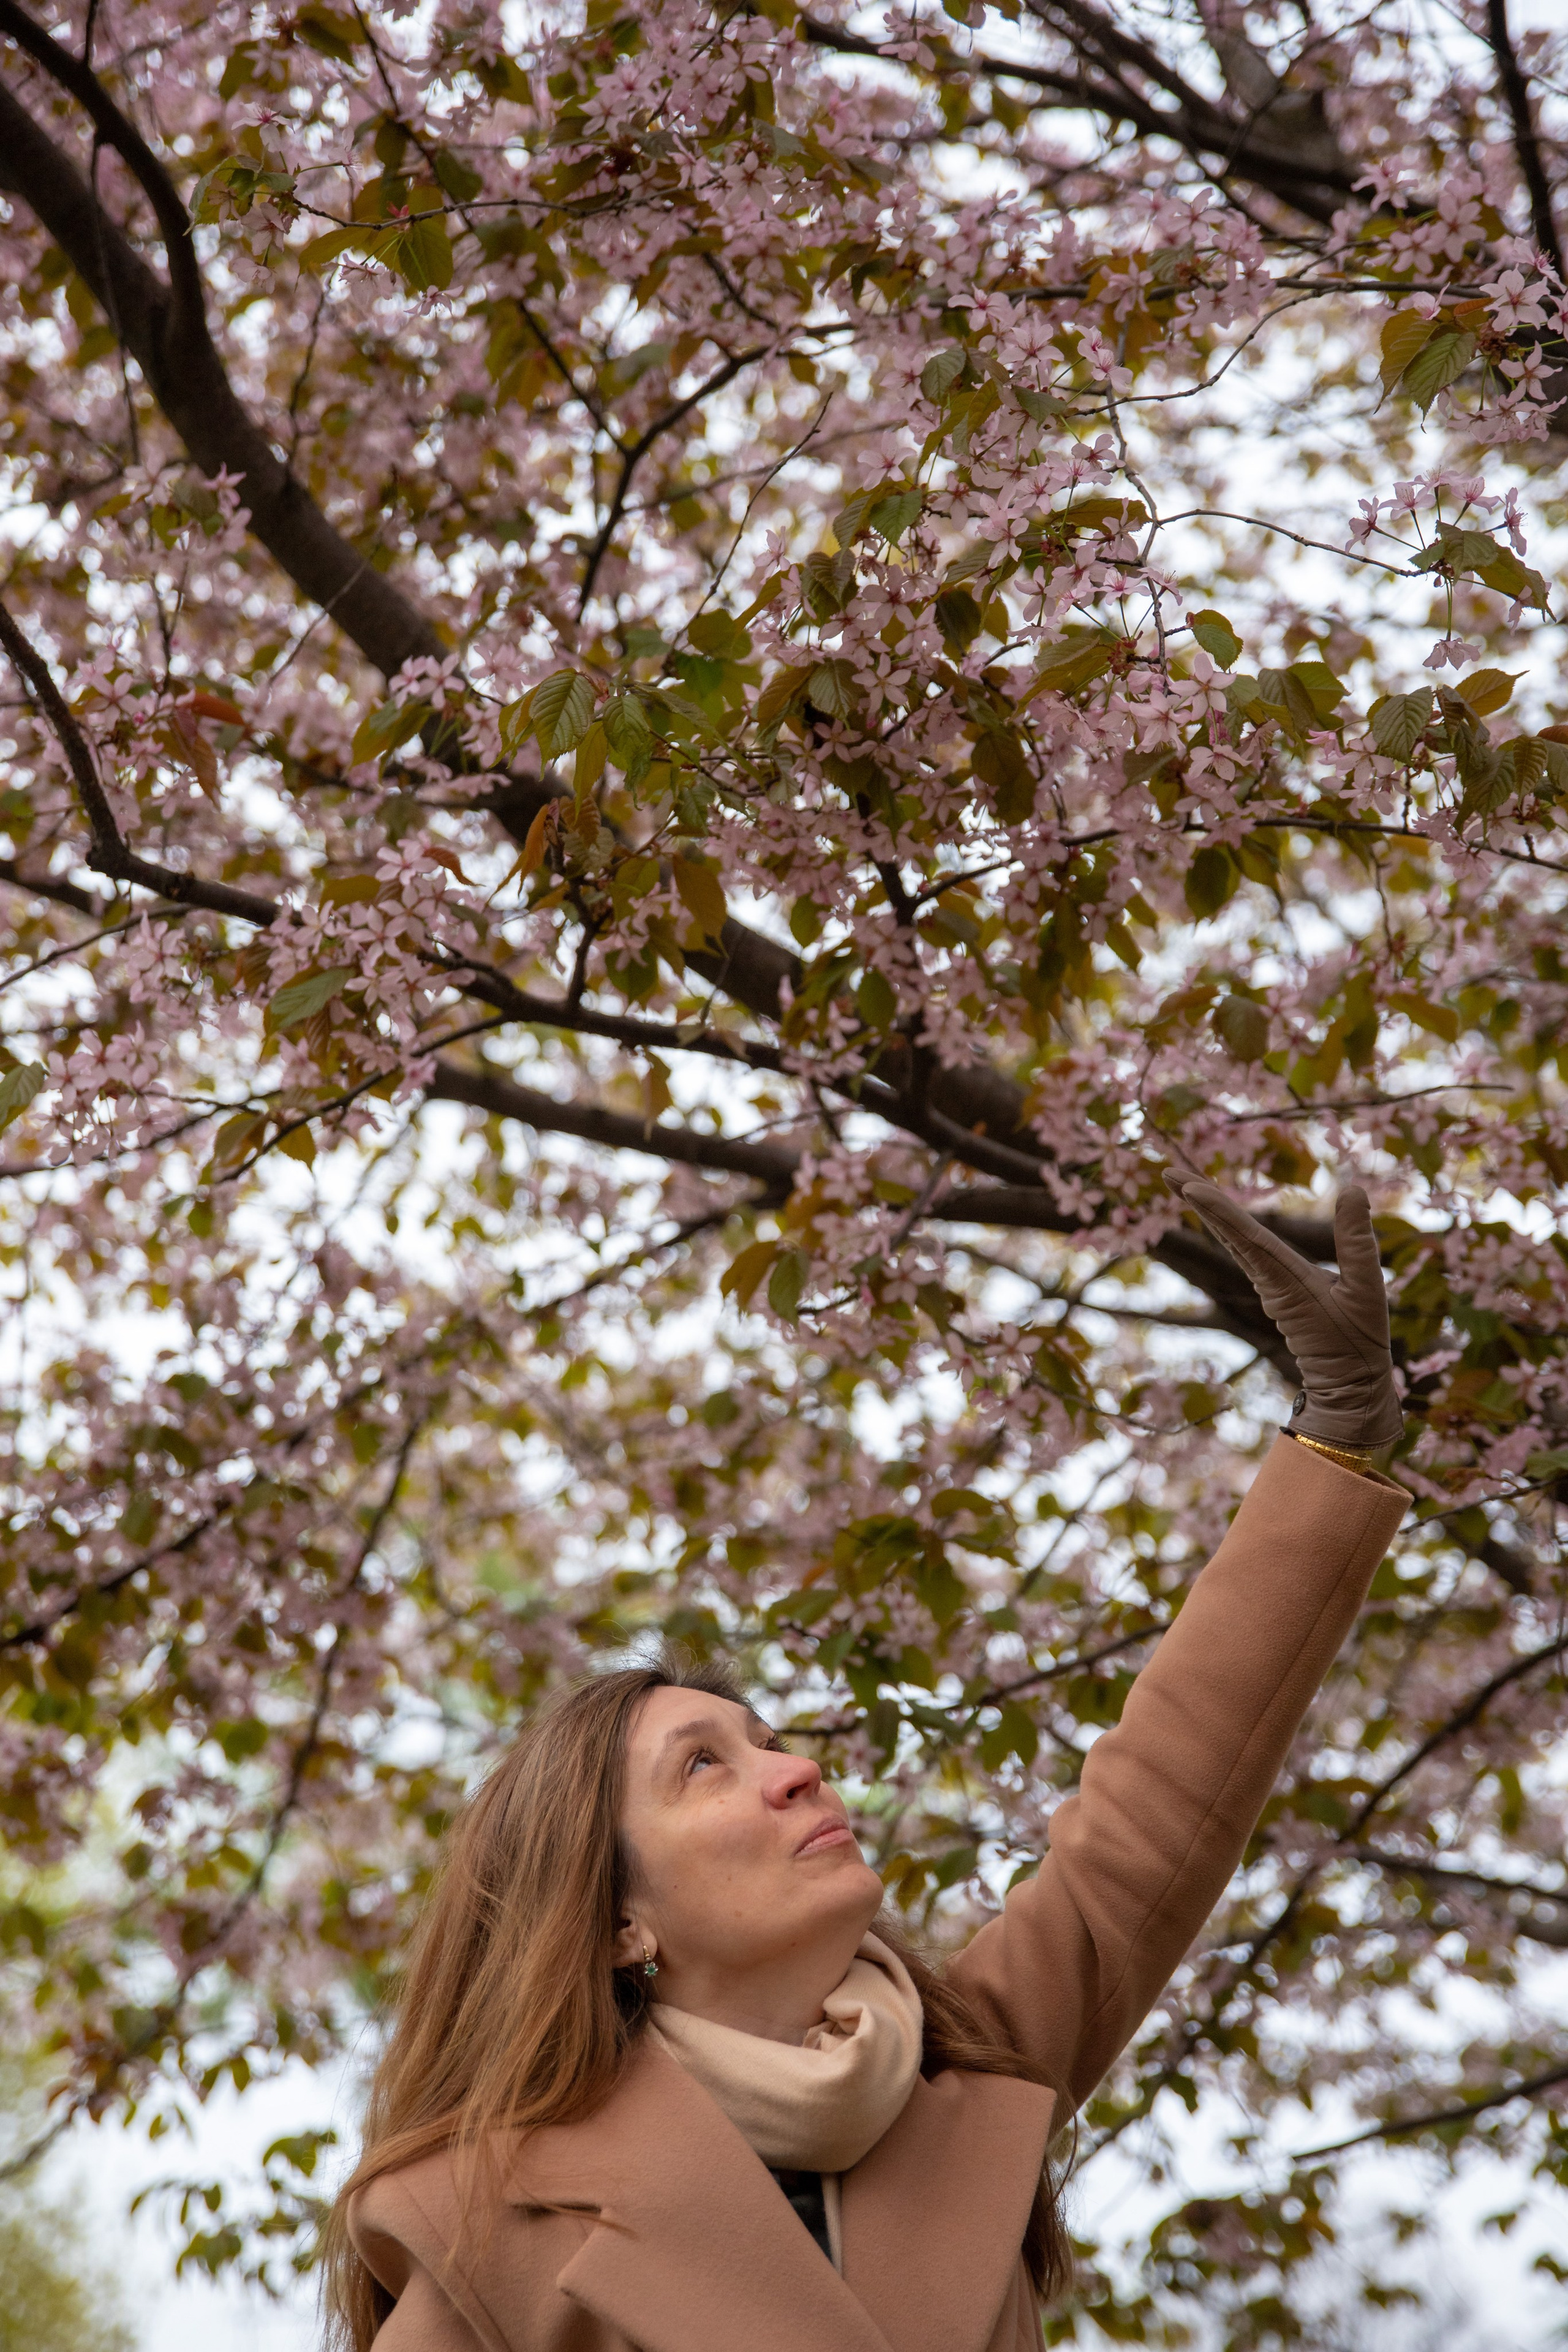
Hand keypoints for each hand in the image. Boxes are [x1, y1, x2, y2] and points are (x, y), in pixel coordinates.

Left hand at [1165, 1175, 1402, 1450]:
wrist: (1348, 1385)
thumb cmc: (1360, 1341)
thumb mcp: (1368, 1291)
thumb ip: (1358, 1242)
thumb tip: (1353, 1189)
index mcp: (1287, 1279)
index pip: (1246, 1237)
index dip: (1218, 1211)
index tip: (1188, 1187)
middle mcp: (1268, 1279)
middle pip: (1226, 1232)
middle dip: (1197, 1200)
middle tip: (1166, 1170)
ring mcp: (1266, 1285)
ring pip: (1231, 1240)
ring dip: (1207, 1210)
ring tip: (1181, 1180)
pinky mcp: (1272, 1290)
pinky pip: (1242, 1250)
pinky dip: (1225, 1226)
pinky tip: (1215, 1213)